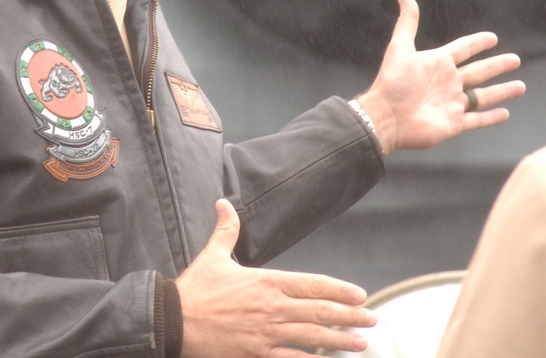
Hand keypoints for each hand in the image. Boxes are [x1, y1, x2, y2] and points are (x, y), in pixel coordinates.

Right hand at [176, 199, 375, 356]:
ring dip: (340, 341)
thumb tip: (224, 203)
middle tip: (373, 319)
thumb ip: (227, 230)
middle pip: (320, 312)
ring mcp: (266, 332)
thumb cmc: (194, 288)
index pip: (312, 285)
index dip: (339, 290)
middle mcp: (272, 307)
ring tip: (362, 343)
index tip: (360, 294)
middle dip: (350, 316)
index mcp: (266, 282)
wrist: (172, 319)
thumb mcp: (212, 255)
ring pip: (312, 338)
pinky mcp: (256, 353)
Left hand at [357, 0, 526, 153]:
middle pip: (480, 72)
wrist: (385, 117)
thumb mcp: (400, 48)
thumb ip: (407, 22)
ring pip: (483, 96)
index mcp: (438, 63)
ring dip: (502, 91)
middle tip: (515, 59)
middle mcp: (448, 82)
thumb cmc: (391, 82)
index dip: (477, 43)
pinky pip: (477, 120)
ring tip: (521, 85)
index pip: (463, 49)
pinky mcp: (454, 123)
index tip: (492, 38)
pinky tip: (505, 113)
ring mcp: (452, 103)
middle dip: (497, 65)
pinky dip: (491, 118)